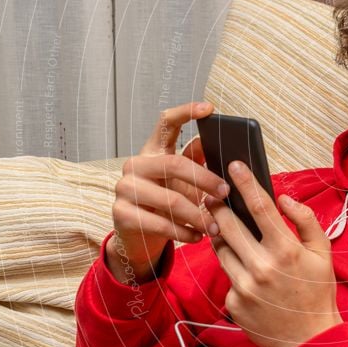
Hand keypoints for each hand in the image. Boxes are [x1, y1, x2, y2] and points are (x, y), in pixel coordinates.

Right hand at [109, 102, 229, 283]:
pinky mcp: (121, 214)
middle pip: (174, 163)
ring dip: (198, 215)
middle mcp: (135, 165)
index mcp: (153, 151)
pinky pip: (160, 223)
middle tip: (226, 193)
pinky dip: (184, 232)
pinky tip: (198, 236)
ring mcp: (125, 188)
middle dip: (205, 180)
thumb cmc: (167, 204)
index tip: (208, 108)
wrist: (139, 237)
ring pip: (170, 200)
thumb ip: (196, 161)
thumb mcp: (183, 181)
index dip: (186, 112)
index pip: (166, 123)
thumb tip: (214, 142)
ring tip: (216, 226)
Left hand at [207, 161, 342, 346]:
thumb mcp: (323, 253)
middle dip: (218, 204)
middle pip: (229, 223)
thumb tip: (284, 198)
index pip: (260, 207)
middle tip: (213, 192)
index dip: (245, 182)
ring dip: (219, 232)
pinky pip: (226, 275)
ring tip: (222, 223)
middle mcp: (261, 266)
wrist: (309, 339)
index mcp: (285, 250)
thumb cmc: (317, 292)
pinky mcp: (232, 302)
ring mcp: (243, 286)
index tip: (233, 165)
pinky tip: (243, 267)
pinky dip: (232, 265)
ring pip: (220, 248)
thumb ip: (305, 221)